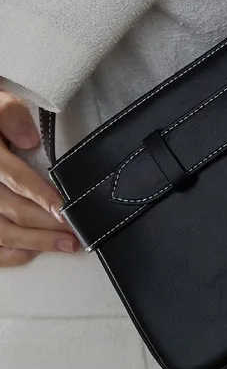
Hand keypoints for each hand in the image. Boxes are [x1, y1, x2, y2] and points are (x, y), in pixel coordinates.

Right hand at [0, 89, 80, 266]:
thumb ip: (10, 116)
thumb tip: (31, 140)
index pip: (15, 179)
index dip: (40, 195)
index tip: (63, 208)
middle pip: (13, 211)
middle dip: (46, 224)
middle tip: (77, 232)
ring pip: (3, 232)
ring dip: (35, 242)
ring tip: (67, 245)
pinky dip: (12, 252)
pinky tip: (33, 252)